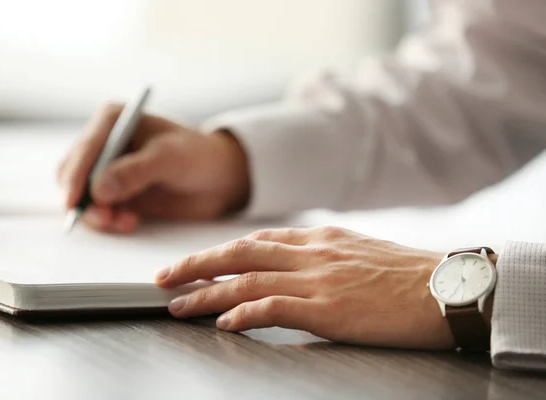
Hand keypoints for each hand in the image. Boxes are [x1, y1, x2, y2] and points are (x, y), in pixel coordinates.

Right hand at [57, 103, 249, 232]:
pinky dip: (107, 221)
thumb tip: (99, 189)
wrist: (217, 179)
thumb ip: (135, 172)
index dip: (76, 176)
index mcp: (112, 121)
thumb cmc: (197, 156)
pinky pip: (97, 211)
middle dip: (84, 200)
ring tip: (125, 222)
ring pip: (81, 196)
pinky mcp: (113, 194)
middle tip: (106, 219)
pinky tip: (130, 222)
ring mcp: (105, 170)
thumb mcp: (170, 159)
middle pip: (73, 174)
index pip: (85, 149)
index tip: (74, 202)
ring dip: (97, 214)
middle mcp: (102, 143)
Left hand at [155, 226, 458, 349]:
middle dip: (196, 265)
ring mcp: (318, 280)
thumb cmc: (410, 274)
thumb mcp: (360, 250)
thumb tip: (292, 266)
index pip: (256, 241)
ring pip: (246, 280)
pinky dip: (242, 313)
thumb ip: (323, 254)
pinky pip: (273, 307)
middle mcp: (312, 253)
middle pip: (239, 253)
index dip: (218, 252)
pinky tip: (223, 323)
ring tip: (177, 304)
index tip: (195, 262)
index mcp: (319, 238)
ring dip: (206, 293)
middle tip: (164, 276)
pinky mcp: (328, 309)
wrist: (450, 288)